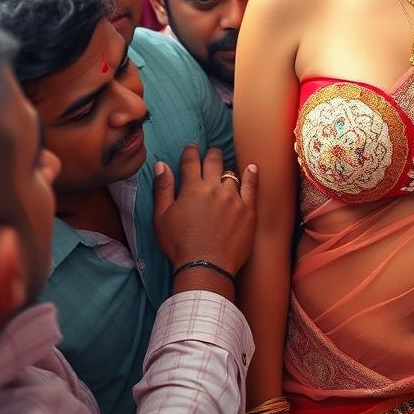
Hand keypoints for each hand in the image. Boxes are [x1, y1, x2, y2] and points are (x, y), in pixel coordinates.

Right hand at [153, 145, 257, 273]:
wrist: (206, 266)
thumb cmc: (179, 245)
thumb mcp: (162, 217)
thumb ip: (162, 189)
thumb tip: (161, 164)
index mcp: (192, 188)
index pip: (191, 162)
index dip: (191, 152)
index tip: (192, 147)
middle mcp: (214, 188)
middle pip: (214, 163)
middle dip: (212, 154)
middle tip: (212, 151)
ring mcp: (233, 198)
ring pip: (231, 175)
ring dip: (227, 169)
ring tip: (226, 167)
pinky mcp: (248, 210)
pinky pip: (252, 187)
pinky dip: (252, 175)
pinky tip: (252, 168)